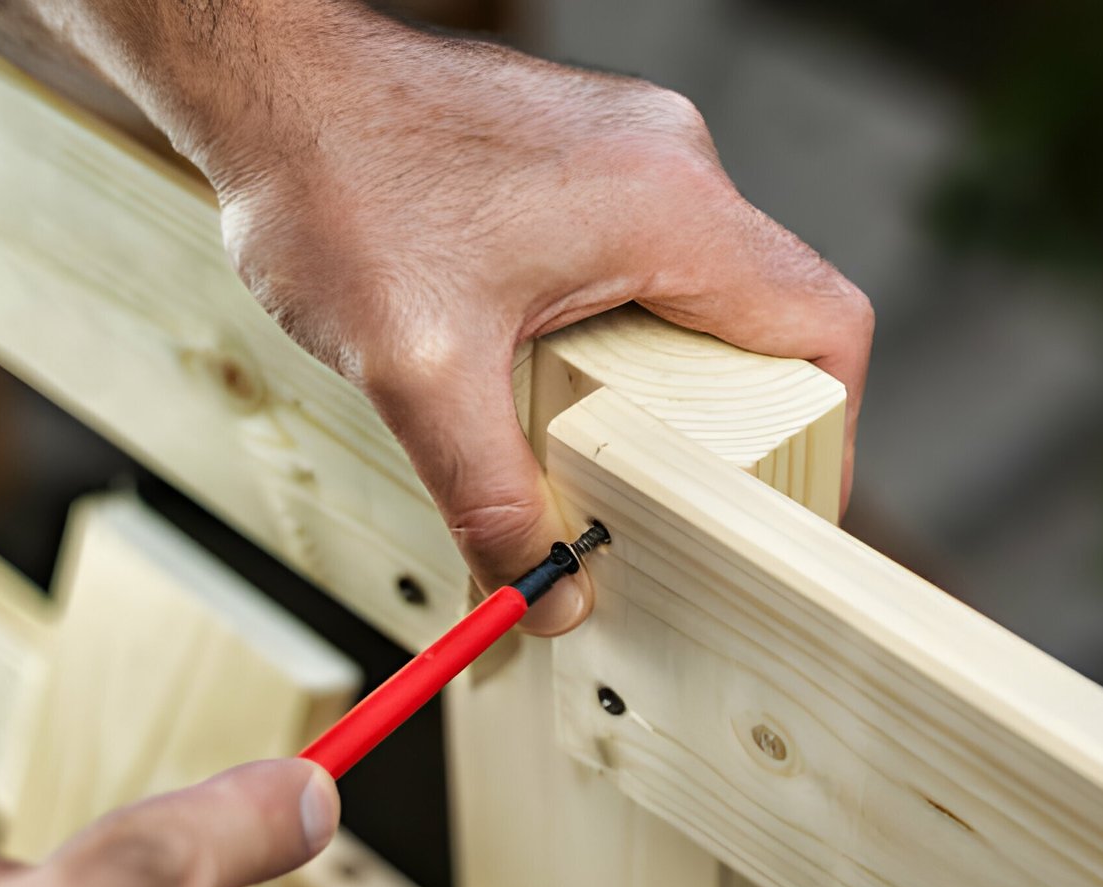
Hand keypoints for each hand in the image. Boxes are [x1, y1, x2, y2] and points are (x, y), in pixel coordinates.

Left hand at [182, 7, 872, 633]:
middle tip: (683, 492)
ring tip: (608, 436)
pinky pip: (655, 251)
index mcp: (670, 209)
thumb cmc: (338, 182)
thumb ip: (487, 494)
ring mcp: (637, 148)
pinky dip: (632, 323)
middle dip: (736, 416)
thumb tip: (544, 591)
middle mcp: (674, 164)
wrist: (272, 79)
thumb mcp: (416, 370)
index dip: (830, 427)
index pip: (823, 323)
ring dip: (676, 370)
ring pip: (710, 284)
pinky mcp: (593, 152)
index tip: (788, 497)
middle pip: (770, 313)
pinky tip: (559, 366)